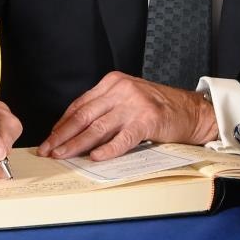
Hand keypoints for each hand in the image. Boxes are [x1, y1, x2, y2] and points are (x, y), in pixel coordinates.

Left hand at [35, 73, 216, 161]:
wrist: (191, 111)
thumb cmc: (157, 107)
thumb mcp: (127, 99)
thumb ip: (104, 109)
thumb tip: (74, 132)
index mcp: (113, 82)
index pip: (80, 105)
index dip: (62, 124)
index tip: (50, 138)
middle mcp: (121, 90)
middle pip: (83, 116)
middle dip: (62, 135)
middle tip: (48, 150)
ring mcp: (134, 104)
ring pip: (97, 128)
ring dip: (76, 145)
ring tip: (62, 155)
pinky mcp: (147, 121)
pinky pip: (122, 138)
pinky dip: (107, 150)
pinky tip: (95, 157)